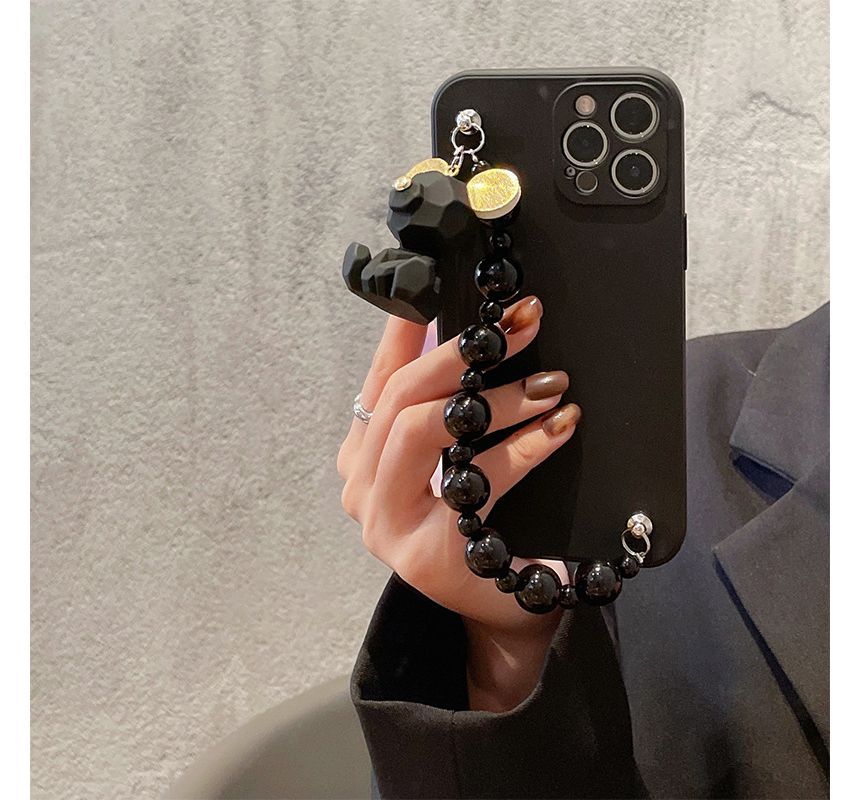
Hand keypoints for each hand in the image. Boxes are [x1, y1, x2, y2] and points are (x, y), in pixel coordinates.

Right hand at [338, 296, 580, 710]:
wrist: (499, 607)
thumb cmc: (478, 522)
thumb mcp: (451, 458)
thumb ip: (444, 406)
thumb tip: (463, 333)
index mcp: (364, 456)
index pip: (380, 378)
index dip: (407, 328)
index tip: (439, 281)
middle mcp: (363, 487)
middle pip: (402, 398)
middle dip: (465, 354)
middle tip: (522, 326)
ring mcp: (387, 524)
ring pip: (428, 430)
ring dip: (495, 399)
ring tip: (550, 383)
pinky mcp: (427, 554)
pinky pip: (475, 481)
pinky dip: (522, 448)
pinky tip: (558, 429)